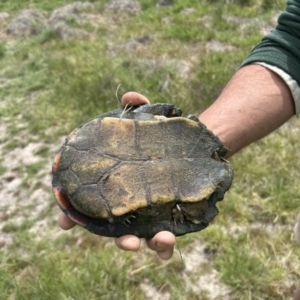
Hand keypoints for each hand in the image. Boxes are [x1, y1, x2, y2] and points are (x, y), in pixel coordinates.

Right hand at [57, 91, 175, 259]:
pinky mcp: (167, 223)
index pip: (88, 203)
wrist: (193, 150)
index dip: (73, 215)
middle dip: (112, 236)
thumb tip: (129, 95)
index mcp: (114, 185)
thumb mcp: (151, 121)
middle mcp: (127, 204)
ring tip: (154, 238)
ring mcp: (147, 216)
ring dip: (139, 244)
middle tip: (120, 238)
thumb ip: (138, 107)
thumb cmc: (163, 139)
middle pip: (111, 228)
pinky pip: (162, 242)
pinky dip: (163, 246)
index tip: (64, 222)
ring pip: (136, 240)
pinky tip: (168, 237)